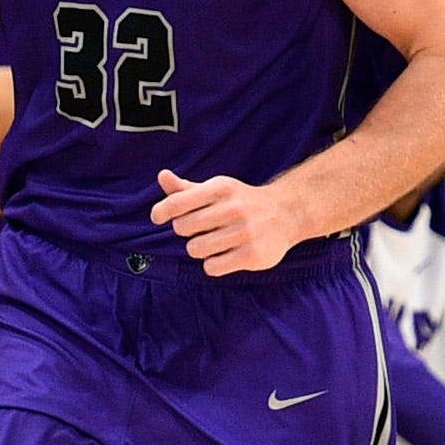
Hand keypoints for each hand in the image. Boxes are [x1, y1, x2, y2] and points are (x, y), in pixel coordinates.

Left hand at [151, 169, 315, 275]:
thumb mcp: (216, 189)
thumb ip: (186, 188)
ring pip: (196, 250)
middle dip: (187, 231)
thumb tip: (162, 176)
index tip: (157, 218)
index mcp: (220, 188)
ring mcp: (244, 232)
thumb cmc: (241, 202)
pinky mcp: (252, 255)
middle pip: (183, 228)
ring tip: (216, 243)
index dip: (162, 212)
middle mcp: (233, 208)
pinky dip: (213, 265)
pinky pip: (212, 268)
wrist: (286, 213)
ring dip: (201, 250)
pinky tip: (226, 256)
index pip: (178, 202)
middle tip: (202, 229)